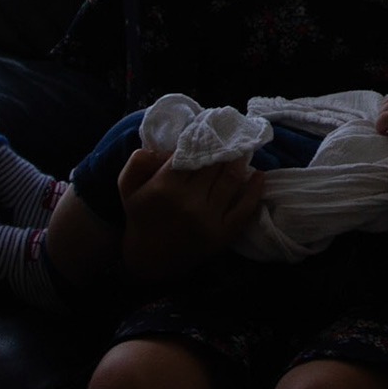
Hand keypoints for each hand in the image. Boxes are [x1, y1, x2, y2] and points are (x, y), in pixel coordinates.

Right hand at [114, 147, 264, 284]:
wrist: (151, 260)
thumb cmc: (142, 216)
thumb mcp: (128, 186)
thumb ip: (138, 161)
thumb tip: (166, 148)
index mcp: (165, 187)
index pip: (192, 153)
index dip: (203, 139)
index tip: (211, 129)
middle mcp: (189, 202)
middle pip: (215, 164)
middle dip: (223, 148)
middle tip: (231, 136)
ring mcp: (208, 219)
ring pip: (231, 179)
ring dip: (240, 162)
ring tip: (243, 151)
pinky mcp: (222, 234)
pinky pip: (245, 208)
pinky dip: (255, 189)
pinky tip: (259, 175)